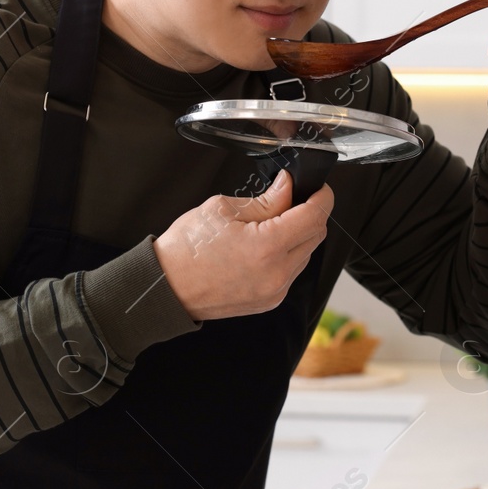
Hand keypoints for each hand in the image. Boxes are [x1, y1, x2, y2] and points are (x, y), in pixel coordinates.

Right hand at [153, 170, 333, 320]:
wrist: (166, 288)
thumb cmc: (185, 250)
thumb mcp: (223, 209)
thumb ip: (266, 200)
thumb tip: (289, 187)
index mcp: (267, 247)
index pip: (315, 216)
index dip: (322, 197)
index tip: (318, 188)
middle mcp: (277, 274)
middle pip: (316, 236)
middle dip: (310, 214)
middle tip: (290, 201)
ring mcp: (275, 291)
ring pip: (306, 254)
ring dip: (298, 236)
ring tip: (268, 226)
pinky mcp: (270, 301)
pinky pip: (292, 272)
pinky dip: (287, 255)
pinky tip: (263, 247)